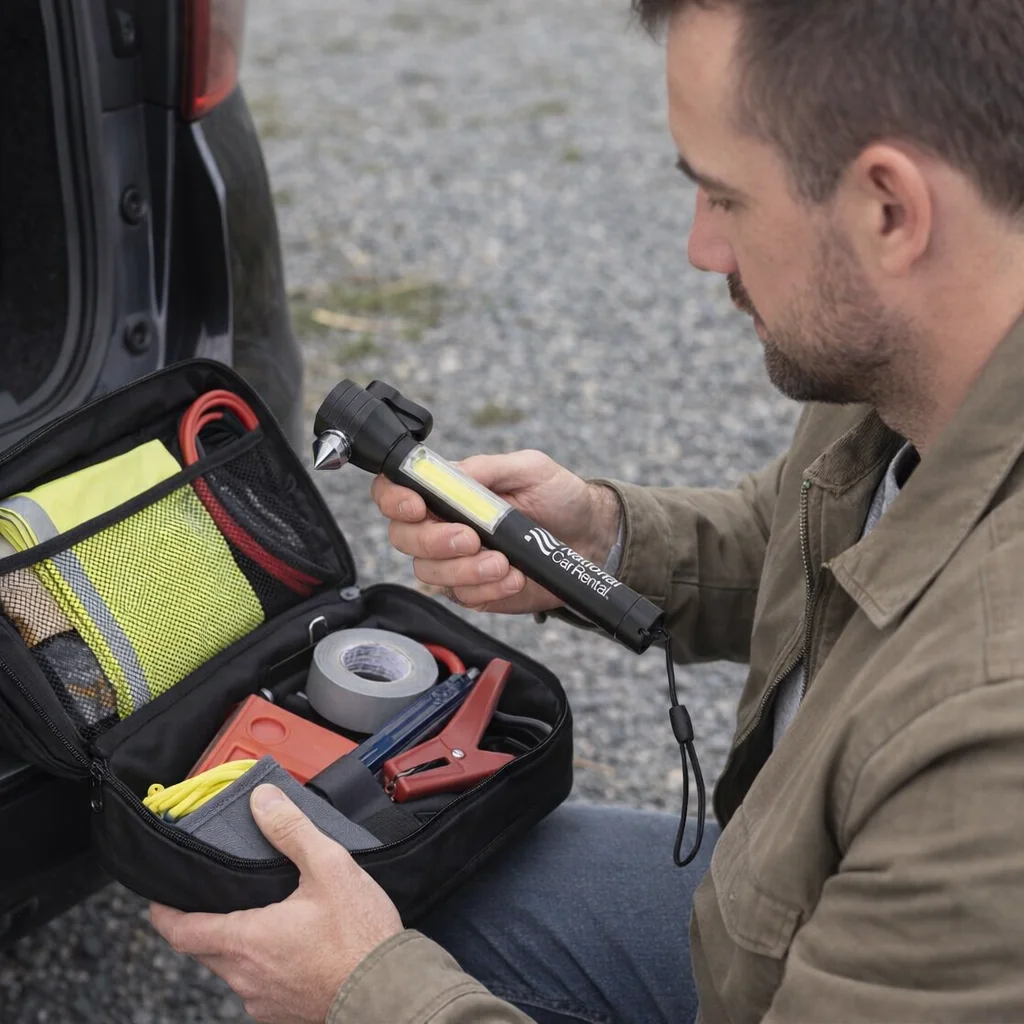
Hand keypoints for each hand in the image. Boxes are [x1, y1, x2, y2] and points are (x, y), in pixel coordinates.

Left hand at [150, 784, 402, 1023]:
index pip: (180, 931)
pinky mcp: (286, 1013)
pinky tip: (296, 945)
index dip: (164, 912)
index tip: (160, 896)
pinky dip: (267, 964)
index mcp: (245, 941)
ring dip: (242, 943)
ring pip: (235, 969)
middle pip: (206, 949)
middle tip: (219, 895)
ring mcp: (264, 1001)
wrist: (390, 993)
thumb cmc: (360, 936)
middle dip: (207, 922)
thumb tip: (261, 801)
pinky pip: (262, 985)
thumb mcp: (329, 868)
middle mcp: (245, 978)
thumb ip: (291, 831)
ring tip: (267, 915)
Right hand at [370, 449, 621, 614]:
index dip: (393, 499)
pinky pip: (463, 597)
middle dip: (434, 541)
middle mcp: (442, 526)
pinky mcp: (475, 591)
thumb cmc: (558, 496)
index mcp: (447, 491)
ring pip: (430, 573)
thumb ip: (487, 468)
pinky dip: (489, 589)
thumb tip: (451, 473)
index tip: (417, 506)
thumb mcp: (529, 468)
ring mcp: (456, 562)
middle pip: (403, 538)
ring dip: (466, 570)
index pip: (395, 492)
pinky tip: (514, 576)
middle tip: (472, 539)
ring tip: (504, 563)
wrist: (590, 536)